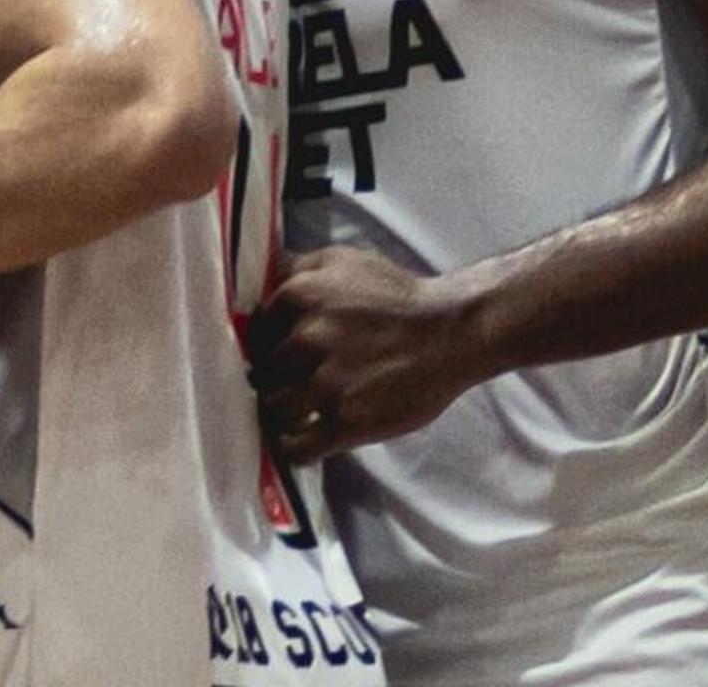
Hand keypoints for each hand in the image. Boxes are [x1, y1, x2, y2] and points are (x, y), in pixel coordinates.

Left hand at [246, 243, 498, 462]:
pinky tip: (304, 439)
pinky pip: (298, 446)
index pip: (255, 329)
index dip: (266, 342)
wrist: (452, 333)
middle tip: (288, 383)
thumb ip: (296, 267)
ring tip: (297, 410)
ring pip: (274, 408)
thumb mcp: (342, 261)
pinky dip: (295, 446)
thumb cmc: (398, 296)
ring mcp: (328, 383)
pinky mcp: (348, 421)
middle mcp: (308, 338)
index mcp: (301, 296)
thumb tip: (260, 280)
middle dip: (273, 379)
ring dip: (282, 412)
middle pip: (262, 370)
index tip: (277, 352)